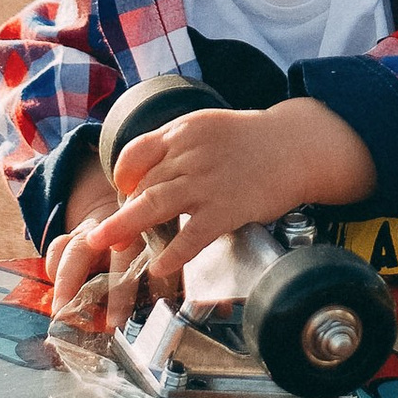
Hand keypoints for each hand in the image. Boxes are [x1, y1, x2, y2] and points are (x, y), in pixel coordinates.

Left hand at [45, 99, 376, 328]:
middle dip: (120, 211)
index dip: (124, 175)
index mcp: (185, 130)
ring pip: (156, 205)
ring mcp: (208, 180)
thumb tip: (148, 176)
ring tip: (105, 244)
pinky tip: (161, 267)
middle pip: (143, 183)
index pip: (138, 151)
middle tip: (99, 236)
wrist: (298, 146)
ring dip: (126, 227)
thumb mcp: (211, 129)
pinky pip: (192, 234)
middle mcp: (191, 152)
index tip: (124, 192)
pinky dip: (174, 253)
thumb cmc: (255, 142)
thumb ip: (180, 148)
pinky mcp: (227, 207)